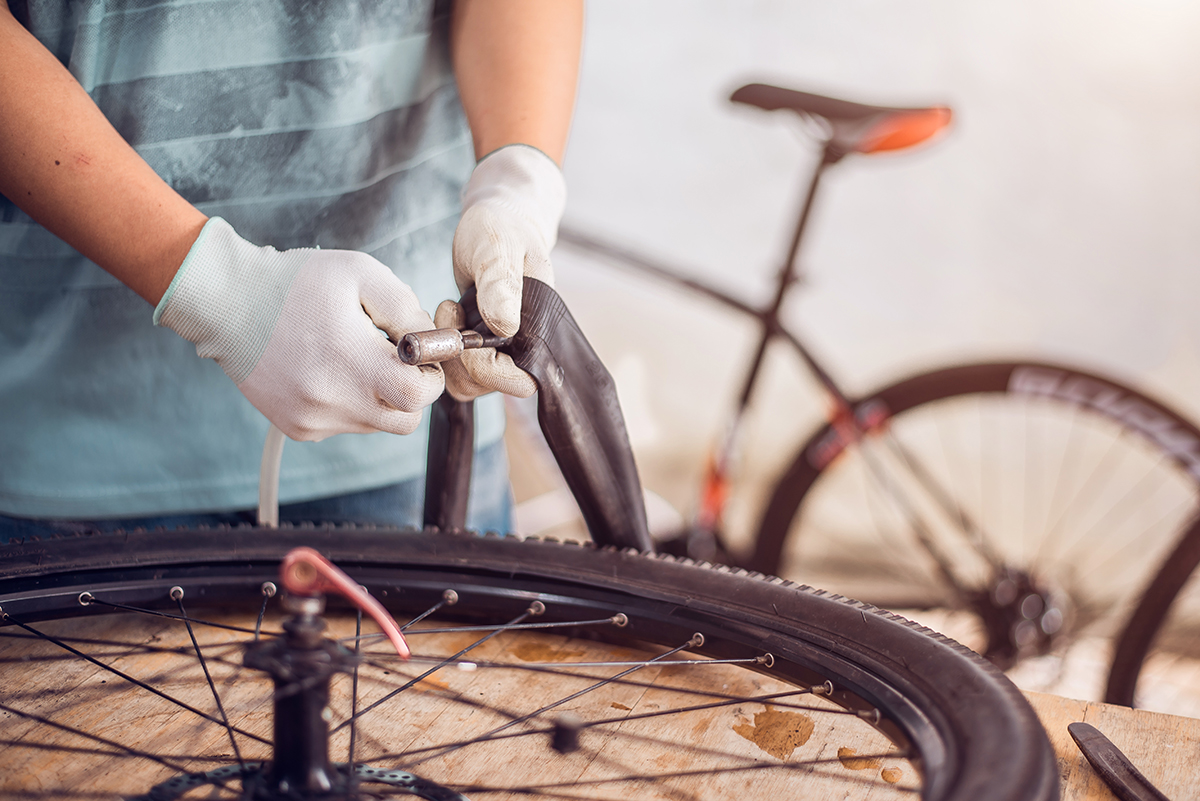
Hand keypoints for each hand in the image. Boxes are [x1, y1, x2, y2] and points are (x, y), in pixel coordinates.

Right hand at [155, 218, 444, 439]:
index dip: (430, 375)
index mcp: (350, 360)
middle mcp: (331, 400)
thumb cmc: (296, 282)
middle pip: (405, 419)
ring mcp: (313, 419)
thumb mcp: (361, 274)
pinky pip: (347, 425)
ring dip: (380, 396)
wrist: (228, 303)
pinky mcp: (299, 428)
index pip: (418, 395)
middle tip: (394, 359)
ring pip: (377, 424)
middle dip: (412, 391)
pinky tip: (329, 370)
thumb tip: (434, 343)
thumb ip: (407, 309)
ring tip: (352, 357)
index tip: (419, 355)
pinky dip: (351, 403)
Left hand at [444, 144, 565, 399]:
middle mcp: (522, 346)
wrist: (497, 219)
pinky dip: (441, 348)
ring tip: (449, 309)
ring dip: (446, 353)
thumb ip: (501, 284)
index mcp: (539, 330)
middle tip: (450, 311)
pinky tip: (447, 315)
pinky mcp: (479, 345)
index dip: (487, 368)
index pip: (519, 381)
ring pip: (466, 383)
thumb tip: (505, 327)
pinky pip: (455, 368)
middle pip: (487, 388)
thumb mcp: (499, 246)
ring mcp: (500, 349)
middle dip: (458, 358)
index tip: (465, 332)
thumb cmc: (502, 227)